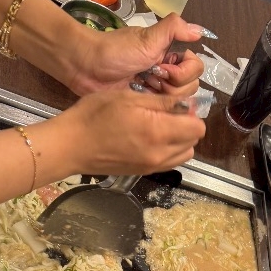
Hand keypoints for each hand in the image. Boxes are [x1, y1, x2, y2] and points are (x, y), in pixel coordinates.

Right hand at [57, 90, 205, 175]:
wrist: (73, 145)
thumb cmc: (96, 115)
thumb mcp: (129, 98)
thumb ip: (162, 103)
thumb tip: (187, 104)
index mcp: (158, 131)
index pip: (197, 128)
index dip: (191, 113)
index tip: (177, 105)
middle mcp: (160, 153)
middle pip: (193, 142)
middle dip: (187, 127)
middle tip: (168, 113)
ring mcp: (152, 166)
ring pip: (183, 154)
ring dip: (179, 140)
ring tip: (160, 126)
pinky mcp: (144, 172)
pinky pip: (169, 162)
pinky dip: (168, 150)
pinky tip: (151, 138)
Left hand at [66, 13, 204, 97]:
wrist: (88, 68)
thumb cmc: (117, 51)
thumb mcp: (147, 37)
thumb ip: (174, 28)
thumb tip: (199, 31)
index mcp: (170, 55)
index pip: (196, 68)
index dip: (183, 71)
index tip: (163, 66)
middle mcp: (167, 73)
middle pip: (190, 87)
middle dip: (171, 84)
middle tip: (150, 76)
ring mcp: (157, 91)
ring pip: (178, 102)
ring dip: (161, 94)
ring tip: (143, 85)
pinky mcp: (146, 106)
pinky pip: (162, 113)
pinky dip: (153, 106)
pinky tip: (139, 97)